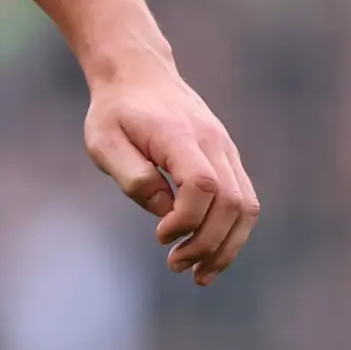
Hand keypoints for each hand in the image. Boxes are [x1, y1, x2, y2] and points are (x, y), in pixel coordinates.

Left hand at [85, 62, 258, 283]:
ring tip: (200, 275)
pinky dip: (234, 233)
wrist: (140, 74)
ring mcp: (227, 150)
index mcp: (181, 137)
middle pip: (231, 202)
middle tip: (175, 265)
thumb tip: (164, 212)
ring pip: (247, 206)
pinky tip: (212, 256)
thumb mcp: (104, 142)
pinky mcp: (229, 159)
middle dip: (207, 243)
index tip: (160, 236)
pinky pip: (245, 200)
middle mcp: (214, 143)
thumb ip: (133, 177)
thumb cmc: (116, 111)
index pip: (203, 184)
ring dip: (227, 246)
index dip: (187, 219)